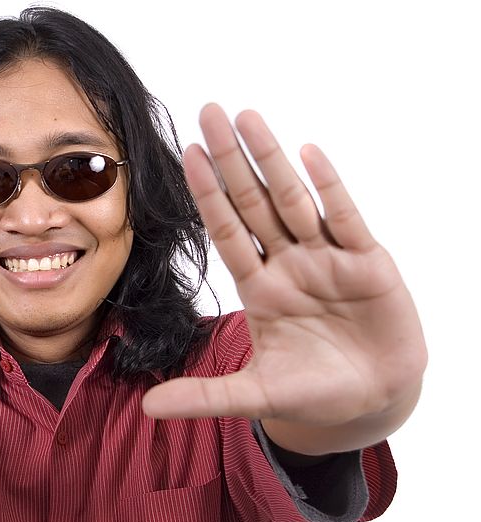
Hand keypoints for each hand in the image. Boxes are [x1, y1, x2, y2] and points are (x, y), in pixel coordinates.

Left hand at [142, 104, 426, 454]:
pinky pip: (347, 220)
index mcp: (260, 287)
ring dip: (272, 160)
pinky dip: (330, 189)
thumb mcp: (255, 396)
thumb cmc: (313, 392)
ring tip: (248, 118)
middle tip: (208, 112)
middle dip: (231, 159)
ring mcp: (328, 260)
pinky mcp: (370, 264)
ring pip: (296, 201)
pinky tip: (309, 154)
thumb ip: (204, 397)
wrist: (373, 400)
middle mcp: (290, 263)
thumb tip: (147, 409)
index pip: (227, 231)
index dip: (207, 194)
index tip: (185, 155)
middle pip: (254, 202)